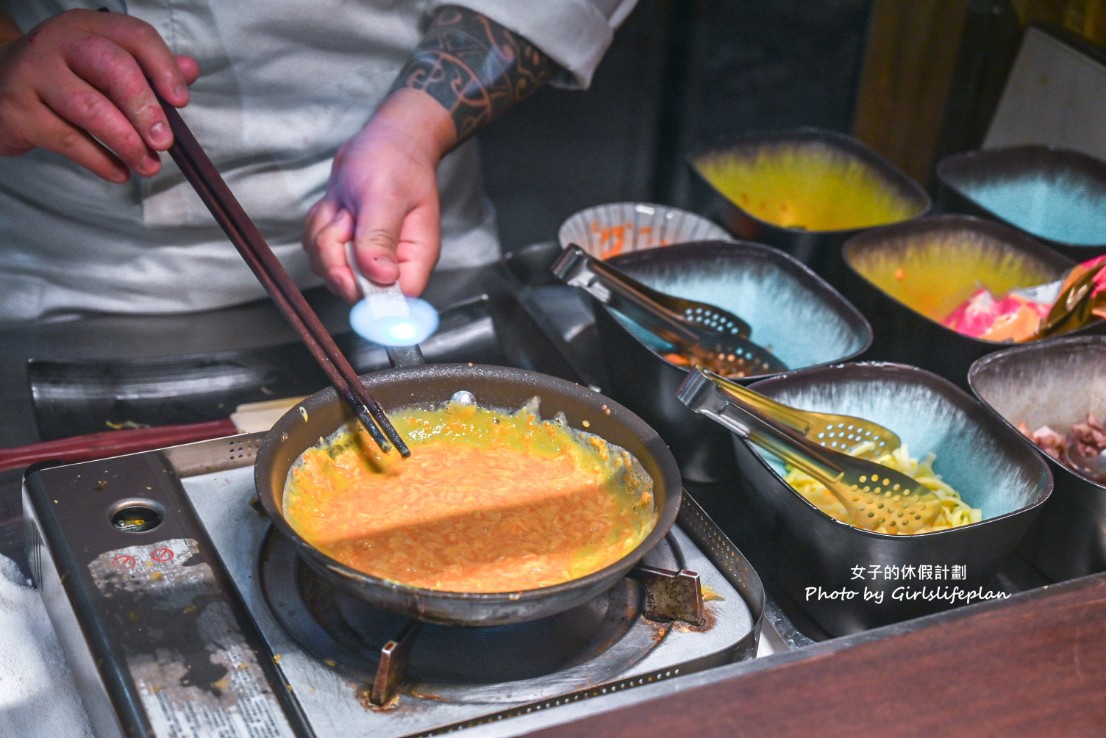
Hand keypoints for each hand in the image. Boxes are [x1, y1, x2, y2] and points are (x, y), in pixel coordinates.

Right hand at [0, 9, 197, 181]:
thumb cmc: (64, 78)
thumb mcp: (104, 64)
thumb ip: (148, 68)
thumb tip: (191, 70)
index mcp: (88, 27)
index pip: (135, 37)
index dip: (164, 69)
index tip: (181, 103)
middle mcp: (58, 43)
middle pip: (113, 69)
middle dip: (146, 109)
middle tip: (165, 143)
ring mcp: (34, 74)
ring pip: (90, 108)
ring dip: (127, 143)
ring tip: (148, 165)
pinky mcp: (19, 110)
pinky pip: (67, 140)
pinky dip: (100, 160)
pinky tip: (119, 172)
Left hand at [303, 89, 456, 299]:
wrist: (385, 140)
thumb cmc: (396, 162)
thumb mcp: (386, 197)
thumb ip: (380, 239)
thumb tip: (381, 278)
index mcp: (414, 257)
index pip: (395, 299)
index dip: (368, 293)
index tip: (349, 270)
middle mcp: (390, 263)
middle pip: (352, 288)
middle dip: (336, 253)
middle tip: (347, 219)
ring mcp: (365, 256)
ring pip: (327, 268)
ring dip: (325, 235)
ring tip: (345, 208)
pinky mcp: (345, 246)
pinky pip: (316, 250)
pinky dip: (318, 226)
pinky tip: (337, 206)